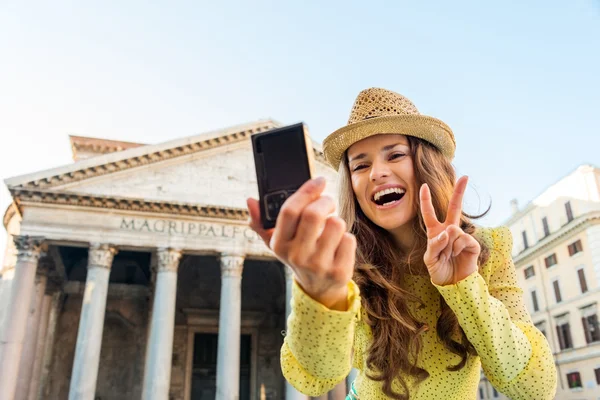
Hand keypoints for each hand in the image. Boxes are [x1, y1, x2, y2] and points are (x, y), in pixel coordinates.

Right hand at [247, 177, 355, 309]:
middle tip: (328, 203)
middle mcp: (297, 256)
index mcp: (280, 244)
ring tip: (330, 230)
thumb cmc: (298, 255)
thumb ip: (262, 222)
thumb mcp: (278, 241)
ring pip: (336, 224)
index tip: (319, 181)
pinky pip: (349, 239)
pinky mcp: (339, 272)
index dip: (306, 191)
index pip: (289, 211)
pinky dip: (346, 238)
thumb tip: (250, 201)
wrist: (318, 288)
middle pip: (314, 214)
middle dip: (325, 201)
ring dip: (336, 221)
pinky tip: (338, 246)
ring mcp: (319, 265)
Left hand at [419, 176, 480, 285]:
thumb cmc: (439, 270)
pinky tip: (457, 255)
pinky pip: (462, 239)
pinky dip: (456, 248)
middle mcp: (449, 231)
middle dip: (459, 192)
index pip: (429, 213)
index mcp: (435, 232)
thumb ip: (435, 244)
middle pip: (454, 207)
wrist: (453, 284)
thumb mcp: (430, 259)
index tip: (423, 186)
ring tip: (448, 256)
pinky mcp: (472, 244)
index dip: (426, 200)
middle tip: (465, 177)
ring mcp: (461, 236)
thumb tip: (449, 230)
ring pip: (453, 230)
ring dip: (447, 245)